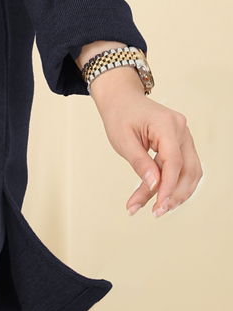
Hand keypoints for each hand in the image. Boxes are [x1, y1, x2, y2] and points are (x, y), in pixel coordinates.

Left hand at [90, 76, 203, 216]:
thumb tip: (155, 186)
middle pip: (188, 169)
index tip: (158, 207)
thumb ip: (140, 163)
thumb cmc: (119, 115)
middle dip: (175, 194)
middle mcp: (181, 129)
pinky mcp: (181, 142)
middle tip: (157, 212)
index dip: (168, 187)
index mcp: (167, 124)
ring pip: (191, 171)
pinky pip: (183, 166)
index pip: (174, 162)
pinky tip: (161, 196)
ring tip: (158, 207)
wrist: (121, 98)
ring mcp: (183, 134)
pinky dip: (174, 182)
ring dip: (177, 192)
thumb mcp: (122, 140)